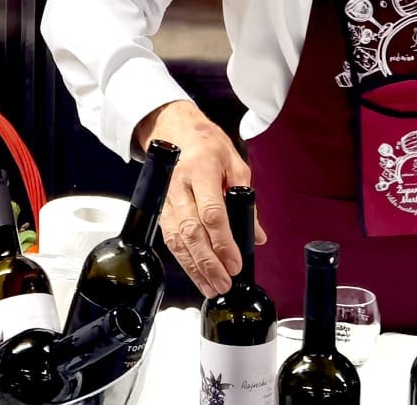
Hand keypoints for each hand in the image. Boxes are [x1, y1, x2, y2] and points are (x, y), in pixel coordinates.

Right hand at [136, 100, 266, 296]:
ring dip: (195, 267)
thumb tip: (256, 235)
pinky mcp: (161, 209)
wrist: (173, 130)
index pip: (211, 212)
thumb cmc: (206, 144)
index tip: (235, 262)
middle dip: (208, 262)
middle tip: (225, 283)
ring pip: (177, 240)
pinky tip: (197, 276)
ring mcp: (166, 198)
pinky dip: (184, 261)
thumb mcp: (235, 163)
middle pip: (191, 231)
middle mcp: (179, 185)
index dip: (223, 241)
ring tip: (212, 287)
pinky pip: (170, 239)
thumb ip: (245, 200)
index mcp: (201, 169)